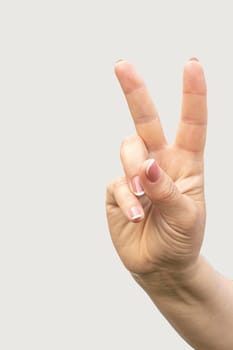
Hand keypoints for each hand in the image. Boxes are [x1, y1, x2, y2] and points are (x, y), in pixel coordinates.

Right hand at [106, 59, 206, 277]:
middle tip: (122, 65)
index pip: (192, 124)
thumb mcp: (187, 215)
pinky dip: (126, 198)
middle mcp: (160, 161)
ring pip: (128, 148)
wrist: (160, 265)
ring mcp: (136, 174)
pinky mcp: (117, 190)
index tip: (192, 65)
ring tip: (142, 194)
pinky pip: (116, 182)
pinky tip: (135, 215)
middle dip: (135, 92)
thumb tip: (147, 165)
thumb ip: (167, 189)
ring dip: (133, 167)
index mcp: (186, 163)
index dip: (192, 95)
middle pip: (146, 120)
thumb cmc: (182, 238)